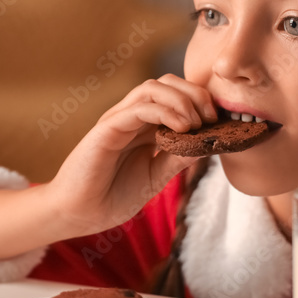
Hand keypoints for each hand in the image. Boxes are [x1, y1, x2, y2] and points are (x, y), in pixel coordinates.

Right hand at [48, 74, 217, 236]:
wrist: (79, 214)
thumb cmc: (112, 197)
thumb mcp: (156, 176)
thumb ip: (179, 157)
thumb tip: (209, 143)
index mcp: (143, 125)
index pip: (175, 95)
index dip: (200, 101)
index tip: (218, 122)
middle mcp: (131, 116)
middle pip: (166, 83)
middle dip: (195, 94)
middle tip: (211, 118)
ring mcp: (118, 119)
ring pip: (152, 87)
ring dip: (181, 100)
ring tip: (195, 124)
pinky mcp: (106, 129)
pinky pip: (138, 108)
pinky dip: (164, 112)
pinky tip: (182, 129)